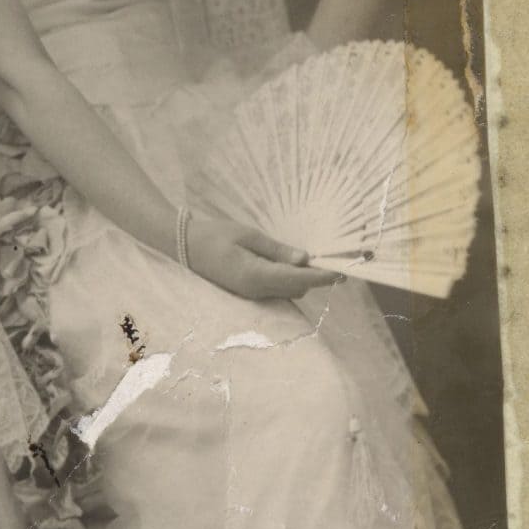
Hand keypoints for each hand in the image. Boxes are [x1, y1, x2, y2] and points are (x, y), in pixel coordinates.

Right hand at [185, 213, 337, 302]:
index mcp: (256, 275)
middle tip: (332, 260)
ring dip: (302, 279)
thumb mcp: (248, 236)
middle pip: (297, 288)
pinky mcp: (247, 292)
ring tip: (312, 261)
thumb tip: (304, 259)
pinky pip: (276, 290)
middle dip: (315, 278)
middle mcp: (255, 290)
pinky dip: (289, 280)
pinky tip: (291, 266)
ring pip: (288, 291)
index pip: (298, 278)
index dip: (322, 276)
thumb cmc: (215, 235)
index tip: (343, 272)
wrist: (185, 246)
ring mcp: (251, 294)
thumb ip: (277, 250)